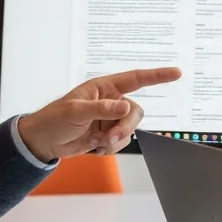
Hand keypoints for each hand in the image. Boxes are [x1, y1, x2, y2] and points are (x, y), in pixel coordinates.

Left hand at [17, 67, 181, 161]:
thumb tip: (125, 107)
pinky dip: (109, 148)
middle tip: (108, 137)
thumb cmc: (55, 118)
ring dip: (114, 140)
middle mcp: (111, 101)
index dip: (157, 76)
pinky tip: (93, 147)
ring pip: (129, 130)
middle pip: (135, 112)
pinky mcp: (108, 135)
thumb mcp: (76, 111)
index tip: (176, 73)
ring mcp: (110, 119)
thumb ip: (102, 109)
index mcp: (104, 88)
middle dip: (124, 127)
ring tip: (94, 143)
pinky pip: (122, 143)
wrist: (45, 141)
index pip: (135, 79)